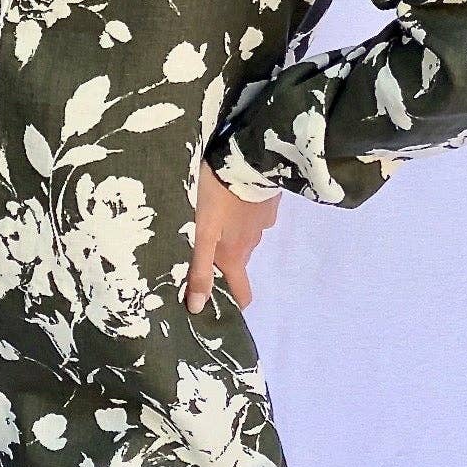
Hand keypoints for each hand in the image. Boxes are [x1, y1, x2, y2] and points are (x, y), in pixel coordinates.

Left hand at [185, 160, 279, 311]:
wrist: (247, 158)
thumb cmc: (219, 197)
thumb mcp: (203, 233)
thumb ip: (200, 268)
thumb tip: (197, 307)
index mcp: (235, 255)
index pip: (243, 293)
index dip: (233, 302)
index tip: (218, 303)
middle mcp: (252, 244)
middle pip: (239, 262)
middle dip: (224, 263)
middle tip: (202, 248)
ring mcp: (264, 223)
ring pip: (245, 238)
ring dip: (232, 234)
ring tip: (213, 219)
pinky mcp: (269, 202)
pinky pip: (253, 216)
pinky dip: (242, 214)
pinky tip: (230, 199)